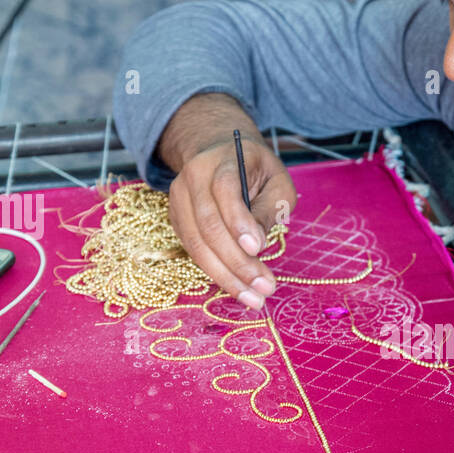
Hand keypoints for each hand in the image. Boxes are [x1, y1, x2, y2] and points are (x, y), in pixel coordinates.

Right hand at [167, 132, 296, 310]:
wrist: (217, 154)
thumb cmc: (257, 171)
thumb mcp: (277, 182)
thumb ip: (270, 208)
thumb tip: (256, 246)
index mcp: (222, 161)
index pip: (225, 190)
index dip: (239, 221)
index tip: (258, 249)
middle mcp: (193, 178)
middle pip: (209, 224)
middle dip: (237, 262)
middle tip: (264, 288)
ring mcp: (179, 199)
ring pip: (197, 244)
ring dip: (226, 276)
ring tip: (254, 298)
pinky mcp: (176, 220)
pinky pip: (193, 252)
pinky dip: (216, 273)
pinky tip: (238, 288)